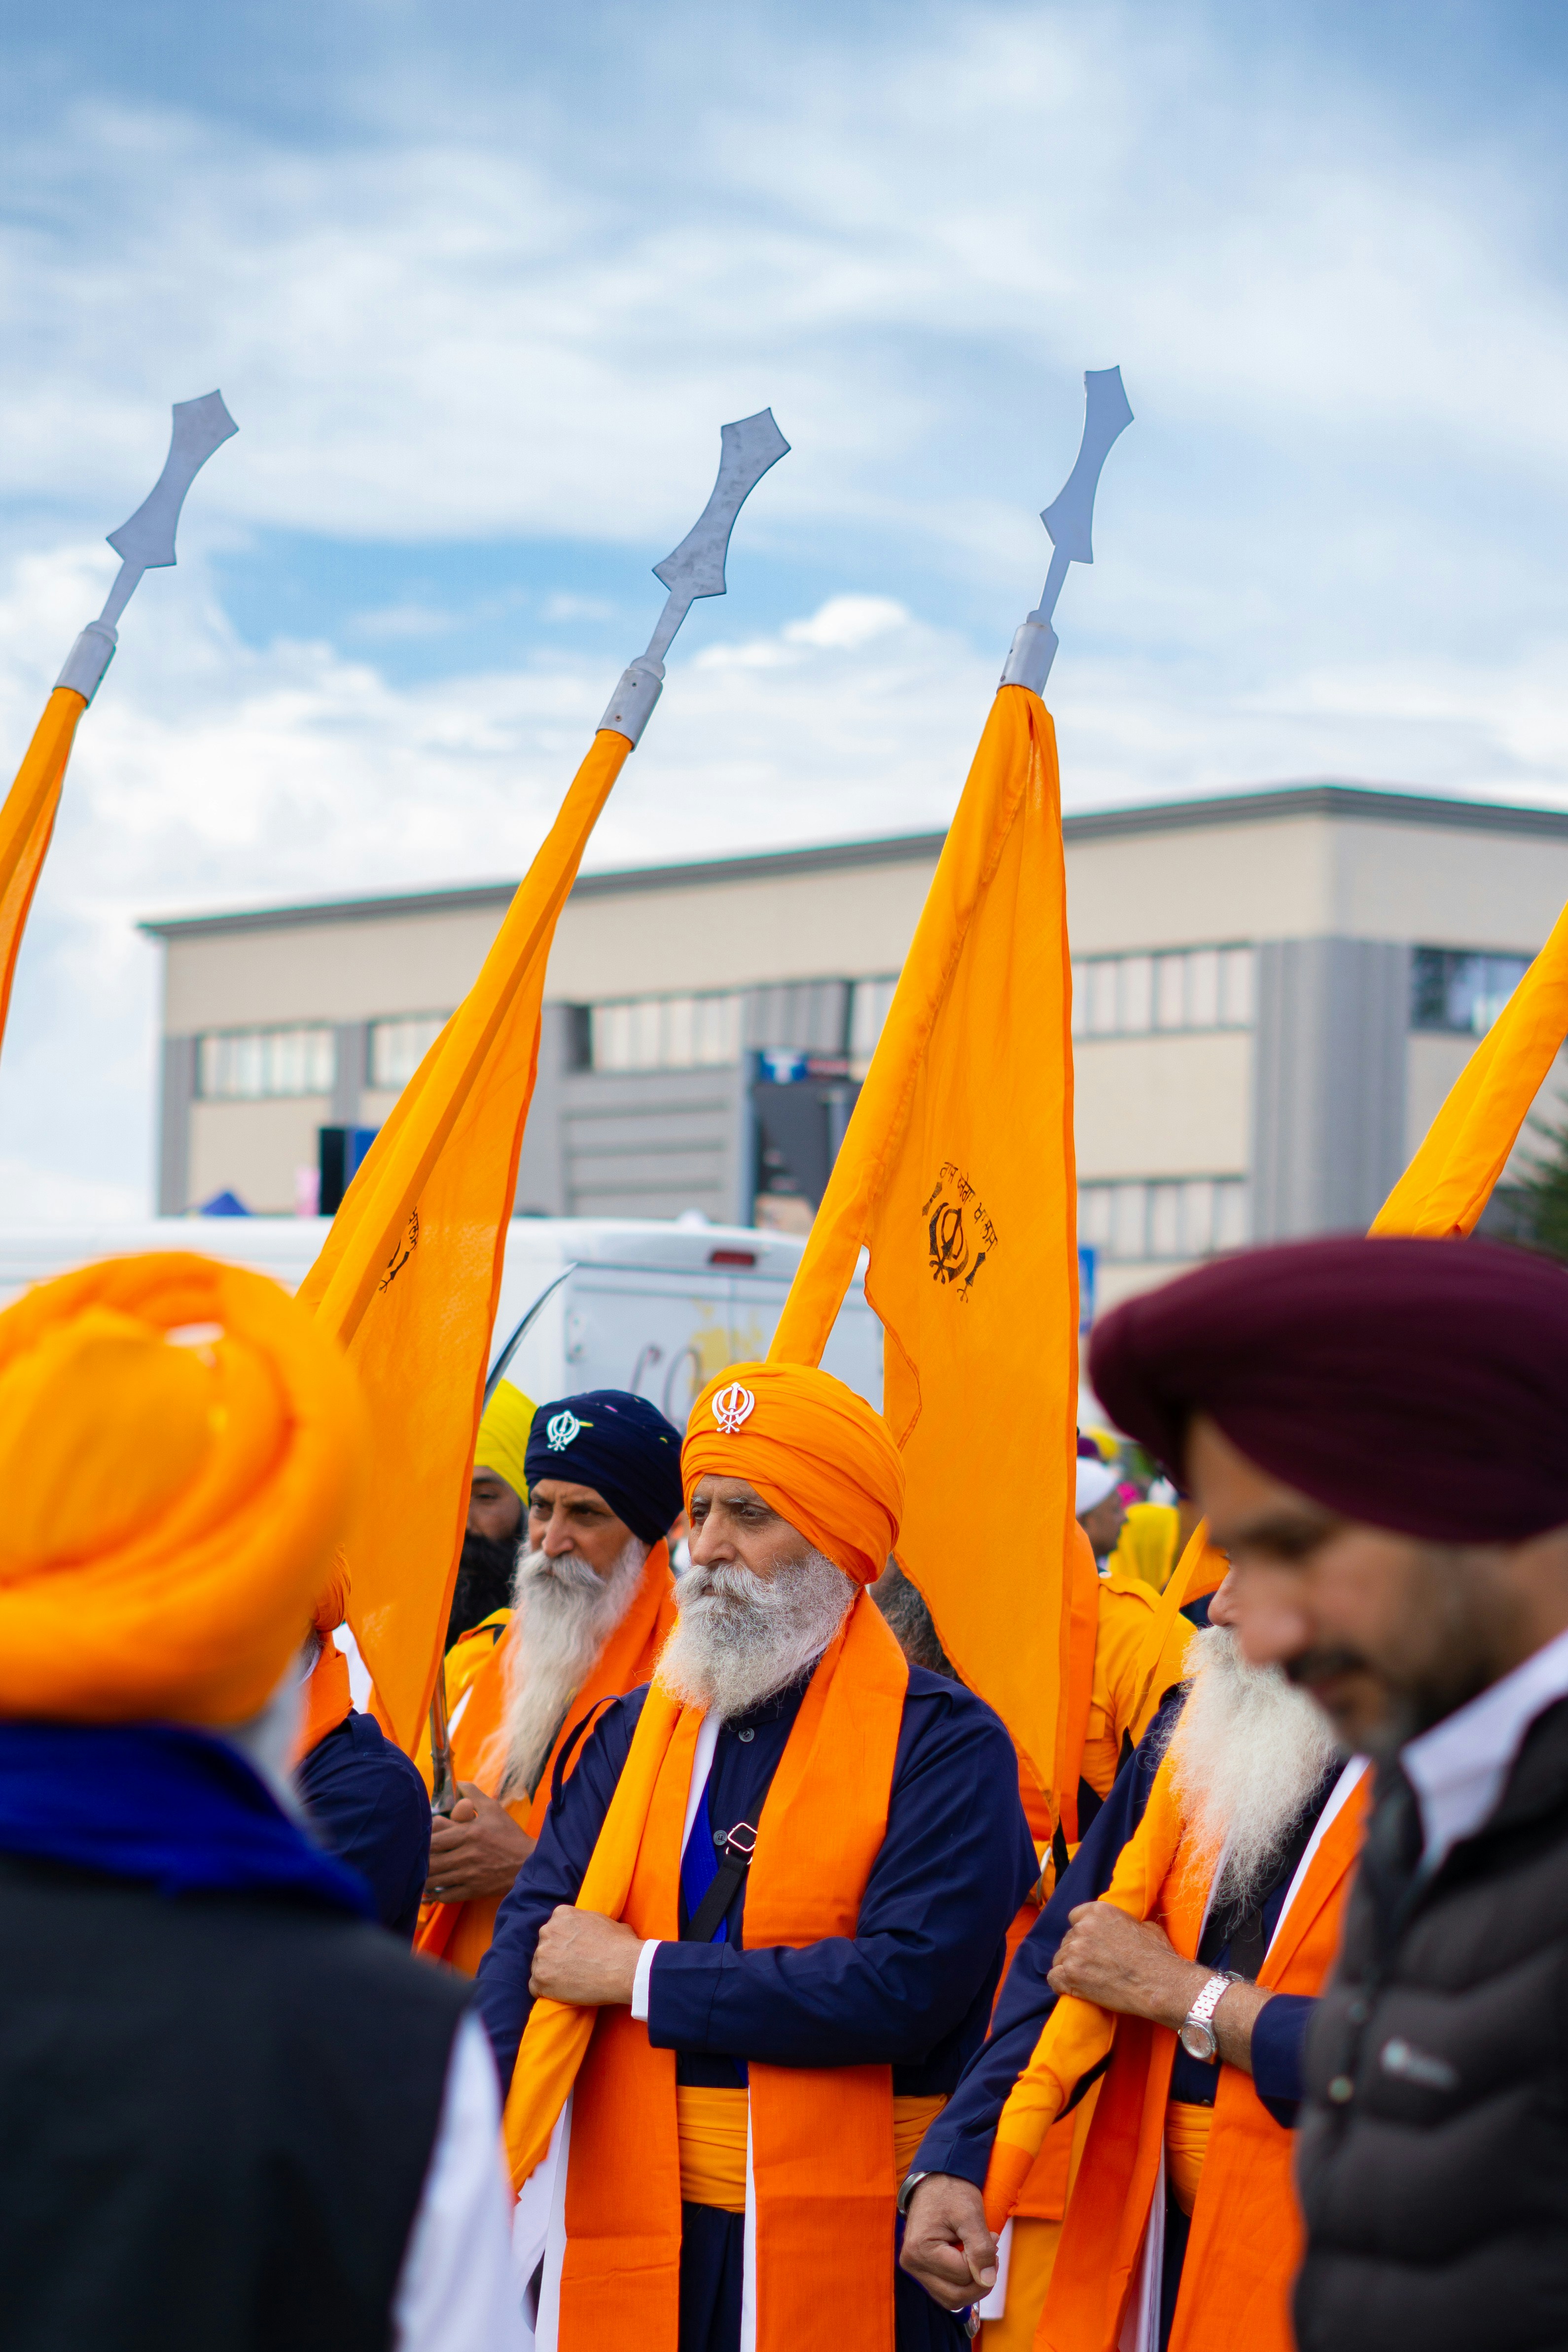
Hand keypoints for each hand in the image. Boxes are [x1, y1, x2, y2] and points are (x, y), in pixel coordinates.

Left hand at [424, 1783, 534, 1903]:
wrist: (529, 1862)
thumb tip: (459, 1782)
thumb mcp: (494, 1809)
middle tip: (417, 1860)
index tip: (421, 1843)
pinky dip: (439, 1894)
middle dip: (422, 1862)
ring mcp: (470, 1875)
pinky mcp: (474, 1891)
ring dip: (426, 1878)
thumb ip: (474, 1795)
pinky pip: (447, 1896)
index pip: (434, 1841)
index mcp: (470, 1833)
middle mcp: (467, 1855)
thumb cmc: (510, 1835)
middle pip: (431, 1862)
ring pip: (435, 1880)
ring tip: (424, 1874)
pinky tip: (438, 1887)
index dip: (423, 1843)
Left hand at [529, 1906, 643, 2004]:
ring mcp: (542, 1955)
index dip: (565, 1943)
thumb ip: (590, 1923)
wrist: (625, 1968)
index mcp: (562, 1914)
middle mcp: (547, 1931)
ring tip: (570, 1982)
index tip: (575, 1952)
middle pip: (545, 1946)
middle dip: (556, 1957)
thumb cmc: (621, 1945)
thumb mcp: (606, 1921)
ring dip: (551, 1974)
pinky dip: (546, 1992)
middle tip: (573, 1968)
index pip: (555, 1929)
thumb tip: (597, 1930)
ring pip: (539, 1966)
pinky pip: (535, 1987)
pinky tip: (562, 1993)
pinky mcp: (540, 1978)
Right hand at [899, 2175, 996, 2309]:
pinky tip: (969, 2260)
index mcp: (920, 2249)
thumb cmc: (952, 2191)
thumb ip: (980, 2249)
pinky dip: (962, 2282)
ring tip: (981, 2257)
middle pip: (955, 2296)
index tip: (992, 2237)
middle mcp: (912, 2264)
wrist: (936, 2179)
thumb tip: (987, 2281)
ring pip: (951, 2298)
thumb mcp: (971, 2214)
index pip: (962, 2275)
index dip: (984, 2261)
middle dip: (980, 2281)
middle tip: (992, 2255)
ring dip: (972, 2285)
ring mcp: (915, 2268)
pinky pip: (946, 2289)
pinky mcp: (922, 2268)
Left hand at [1047, 1902, 1270, 2070]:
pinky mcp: (1071, 1975)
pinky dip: (1061, 1984)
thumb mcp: (1144, 1926)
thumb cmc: (1158, 1957)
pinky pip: (1053, 1978)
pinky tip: (1073, 1989)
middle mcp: (1083, 1927)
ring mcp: (1075, 1951)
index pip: (1076, 1917)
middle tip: (1092, 1966)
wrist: (1161, 1985)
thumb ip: (1124, 1922)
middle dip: (1077, 1951)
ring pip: (1060, 1958)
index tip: (1090, 1943)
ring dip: (1069, 1968)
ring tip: (1086, 1980)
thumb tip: (1123, 1926)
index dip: (1082, 1930)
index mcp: (1099, 1911)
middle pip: (1068, 1939)